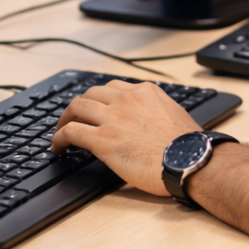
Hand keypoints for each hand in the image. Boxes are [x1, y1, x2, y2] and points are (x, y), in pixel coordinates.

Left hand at [51, 80, 199, 197]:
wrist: (190, 161)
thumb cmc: (188, 147)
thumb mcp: (172, 115)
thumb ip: (154, 112)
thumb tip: (145, 122)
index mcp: (146, 91)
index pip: (113, 87)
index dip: (100, 99)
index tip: (96, 108)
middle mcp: (127, 99)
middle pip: (91, 94)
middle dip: (79, 106)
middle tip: (73, 118)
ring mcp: (113, 118)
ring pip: (77, 107)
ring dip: (65, 119)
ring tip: (61, 131)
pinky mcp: (103, 140)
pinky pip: (71, 132)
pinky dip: (59, 138)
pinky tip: (58, 147)